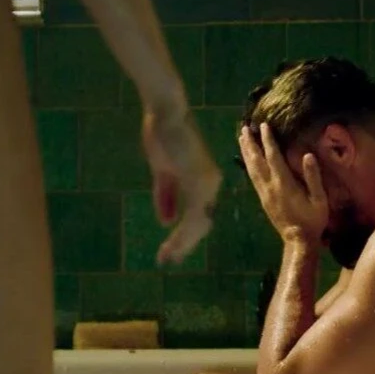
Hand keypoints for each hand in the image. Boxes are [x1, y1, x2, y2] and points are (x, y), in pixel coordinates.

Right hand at [141, 102, 221, 264]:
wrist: (165, 112)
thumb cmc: (163, 136)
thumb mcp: (163, 171)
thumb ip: (165, 196)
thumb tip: (166, 221)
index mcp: (205, 181)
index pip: (200, 215)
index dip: (186, 235)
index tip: (171, 251)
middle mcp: (211, 184)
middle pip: (202, 223)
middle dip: (184, 244)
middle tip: (168, 261)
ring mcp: (207, 183)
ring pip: (198, 223)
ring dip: (181, 243)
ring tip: (166, 258)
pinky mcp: (198, 181)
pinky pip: (191, 215)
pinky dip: (180, 233)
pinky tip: (170, 245)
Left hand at [239, 123, 327, 242]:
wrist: (298, 240)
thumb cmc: (312, 220)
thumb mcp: (319, 199)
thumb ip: (313, 177)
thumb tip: (308, 155)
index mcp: (284, 184)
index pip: (273, 157)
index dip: (268, 140)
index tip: (263, 125)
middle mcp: (270, 187)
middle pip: (257, 161)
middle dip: (250, 143)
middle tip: (244, 128)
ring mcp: (264, 193)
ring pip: (251, 169)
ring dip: (246, 152)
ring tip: (241, 138)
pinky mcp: (262, 199)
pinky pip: (252, 178)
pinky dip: (248, 165)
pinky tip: (247, 159)